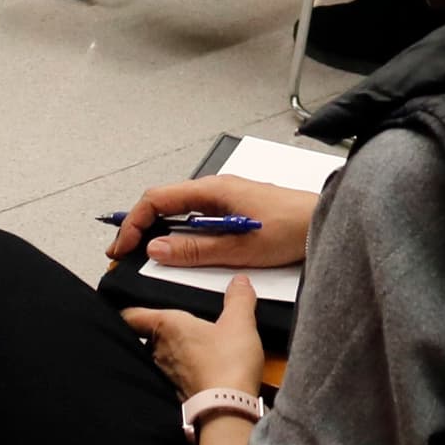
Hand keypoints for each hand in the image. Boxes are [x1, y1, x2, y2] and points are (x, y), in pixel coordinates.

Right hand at [106, 173, 312, 271]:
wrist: (323, 222)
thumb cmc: (290, 229)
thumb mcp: (239, 248)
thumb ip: (196, 250)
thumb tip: (156, 250)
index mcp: (212, 190)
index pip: (157, 200)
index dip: (133, 223)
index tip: (122, 248)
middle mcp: (215, 190)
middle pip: (164, 203)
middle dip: (140, 227)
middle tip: (125, 254)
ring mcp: (224, 199)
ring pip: (179, 211)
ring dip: (159, 230)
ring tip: (144, 254)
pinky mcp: (234, 210)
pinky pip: (196, 217)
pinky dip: (179, 232)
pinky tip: (178, 249)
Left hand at [123, 279, 266, 400]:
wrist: (226, 410)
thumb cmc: (227, 364)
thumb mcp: (240, 323)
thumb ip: (239, 299)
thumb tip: (240, 282)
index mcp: (166, 326)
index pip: (131, 315)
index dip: (129, 310)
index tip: (128, 305)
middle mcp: (158, 351)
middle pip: (147, 337)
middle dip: (159, 332)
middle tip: (177, 326)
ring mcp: (165, 375)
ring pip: (160, 359)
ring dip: (172, 354)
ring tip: (191, 349)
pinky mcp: (176, 394)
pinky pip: (173, 378)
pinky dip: (183, 374)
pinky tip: (200, 372)